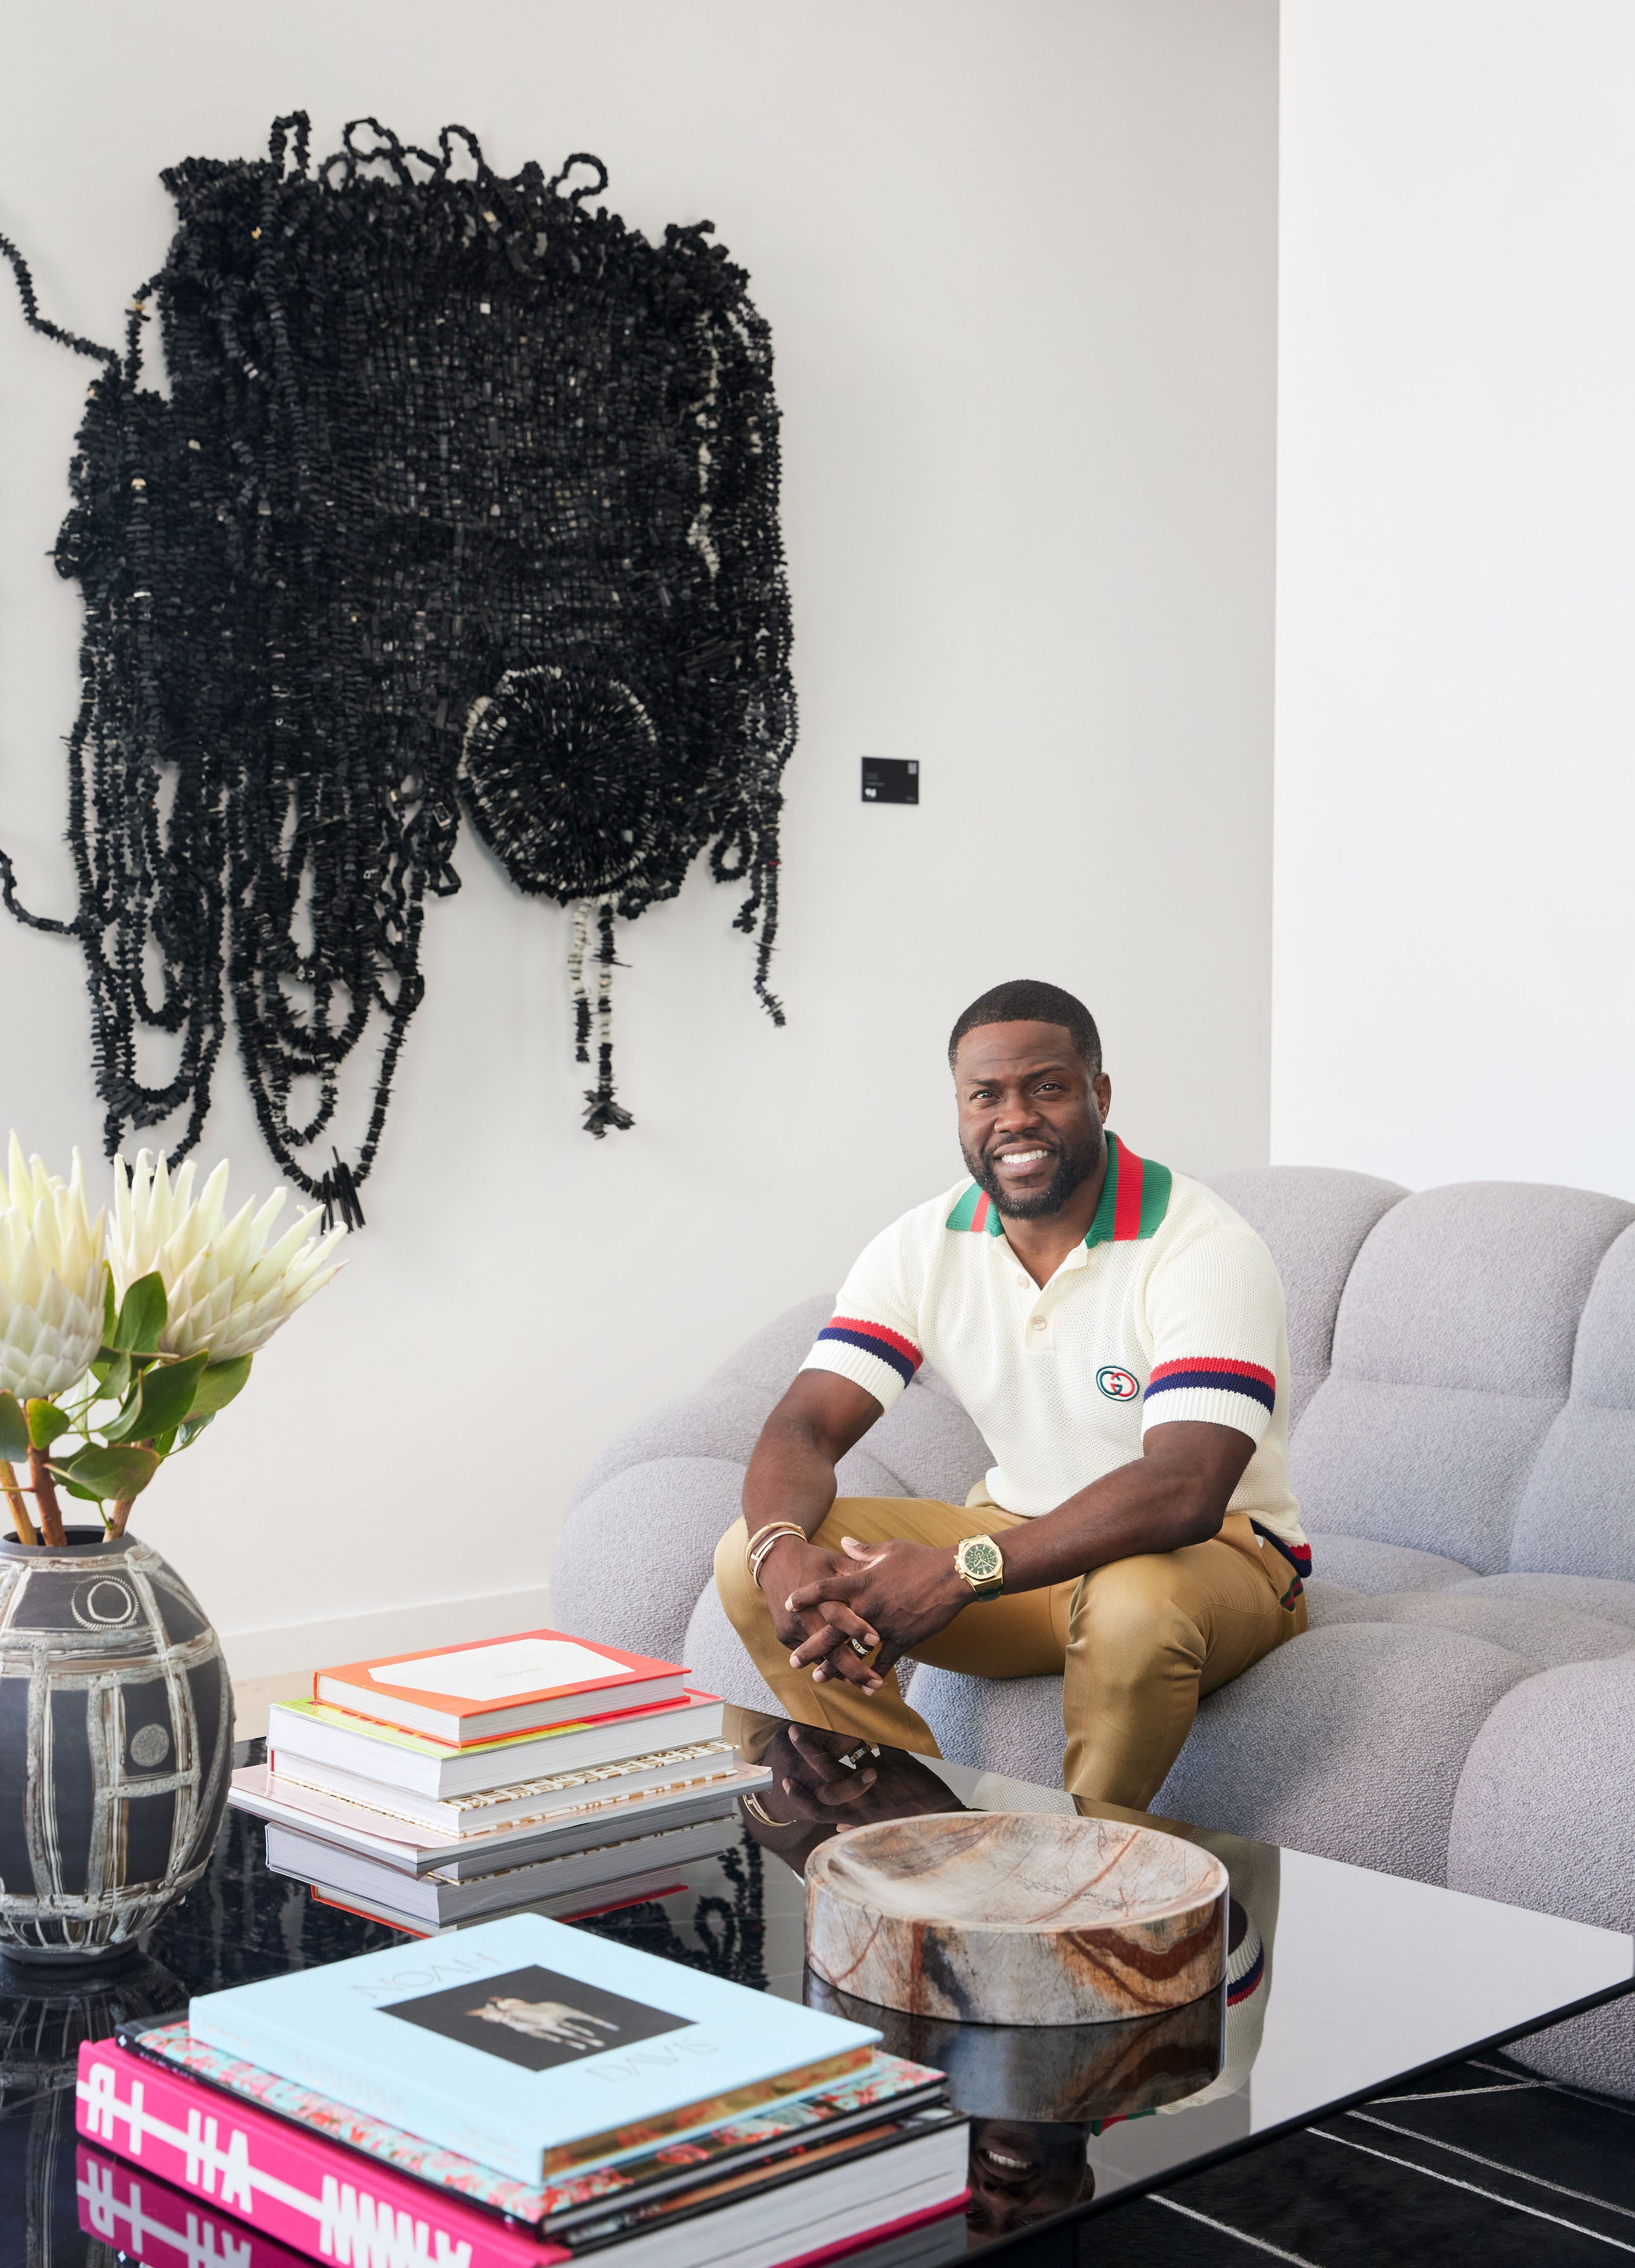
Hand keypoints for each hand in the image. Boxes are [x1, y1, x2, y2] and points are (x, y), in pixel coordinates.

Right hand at [757, 1535, 884, 1693]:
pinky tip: (848, 1678)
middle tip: (876, 1685)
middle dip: (854, 1668)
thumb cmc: (814, 1560)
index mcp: (819, 1593)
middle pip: (829, 1647)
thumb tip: (889, 1573)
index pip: (838, 1614)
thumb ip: (860, 1571)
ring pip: (820, 1657)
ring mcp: (792, 1627)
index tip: (878, 1641)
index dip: (857, 1628)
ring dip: (844, 1674)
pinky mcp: (785, 1635)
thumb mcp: (837, 1562)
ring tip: (869, 1688)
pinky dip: (829, 1666)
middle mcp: (804, 1613)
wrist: (775, 1560)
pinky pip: (810, 1656)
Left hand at [787, 1535, 968, 1674]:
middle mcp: (867, 1606)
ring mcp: (884, 1626)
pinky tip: (864, 1686)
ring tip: (820, 1678)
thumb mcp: (889, 1549)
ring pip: (853, 1651)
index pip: (824, 1589)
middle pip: (831, 1630)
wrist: (952, 1575)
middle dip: (811, 1647)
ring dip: (835, 1667)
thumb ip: (862, 1551)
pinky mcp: (903, 1639)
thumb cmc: (920, 1559)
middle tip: (793, 1661)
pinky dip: (873, 1674)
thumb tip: (843, 1542)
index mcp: (861, 1582)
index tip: (788, 1603)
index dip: (805, 1596)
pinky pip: (885, 1661)